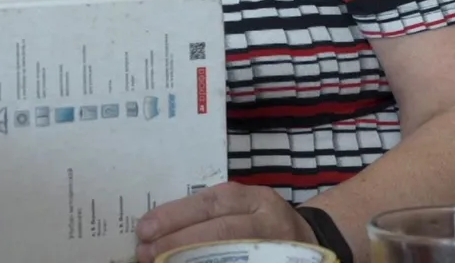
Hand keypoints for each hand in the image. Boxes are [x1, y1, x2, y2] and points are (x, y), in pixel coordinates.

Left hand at [134, 182, 315, 262]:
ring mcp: (276, 248)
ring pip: (232, 253)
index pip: (212, 202)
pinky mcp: (276, 262)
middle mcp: (269, 220)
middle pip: (221, 229)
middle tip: (145, 252)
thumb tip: (155, 231)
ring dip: (192, 260)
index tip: (144, 228)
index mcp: (255, 198)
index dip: (176, 215)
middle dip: (179, 241)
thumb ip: (208, 216)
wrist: (310, 243)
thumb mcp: (242, 210)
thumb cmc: (261, 225)